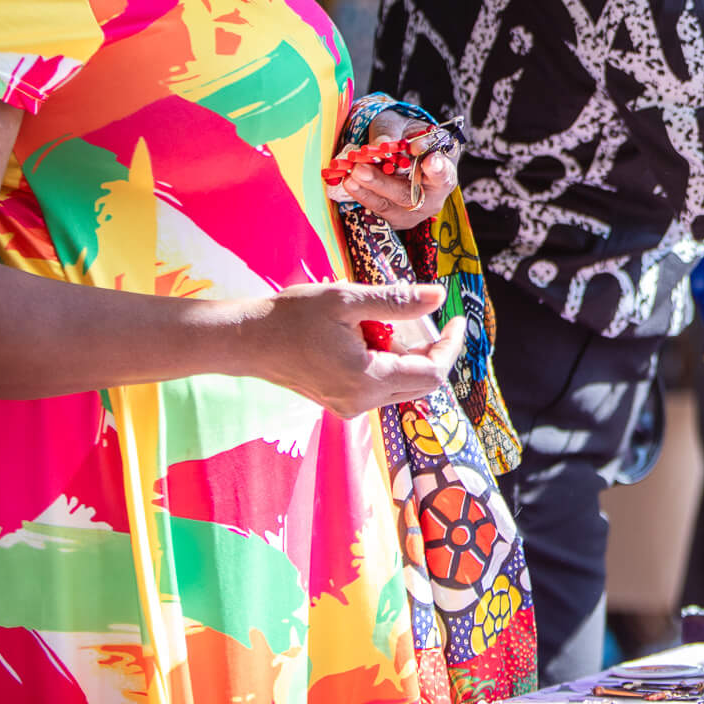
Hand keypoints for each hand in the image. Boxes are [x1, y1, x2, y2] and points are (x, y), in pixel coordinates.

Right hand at [240, 283, 463, 417]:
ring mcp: (349, 406)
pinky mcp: (340, 401)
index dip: (450, 346)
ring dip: (407, 354)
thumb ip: (397, 302)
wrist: (246, 340)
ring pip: (401, 385)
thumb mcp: (347, 300)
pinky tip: (367, 335)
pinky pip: (380, 386)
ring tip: (384, 321)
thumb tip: (439, 296)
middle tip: (425, 315)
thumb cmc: (292, 318)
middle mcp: (361, 402)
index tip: (457, 318)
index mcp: (367, 380)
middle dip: (431, 349)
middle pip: (420, 383)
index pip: (432, 373)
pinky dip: (386, 361)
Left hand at [329, 109, 456, 230]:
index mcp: (444, 170)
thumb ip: (391, 133)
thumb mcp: (399, 125)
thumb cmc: (404, 135)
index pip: (444, 174)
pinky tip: (349, 182)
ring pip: (389, 205)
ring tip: (350, 175)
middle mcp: (433, 196)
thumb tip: (382, 145)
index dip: (437, 169)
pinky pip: (377, 210)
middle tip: (360, 169)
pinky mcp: (395, 218)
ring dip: (367, 190)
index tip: (429, 161)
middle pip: (409, 195)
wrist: (398, 151)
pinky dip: (361, 195)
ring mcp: (414, 211)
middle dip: (383, 183)